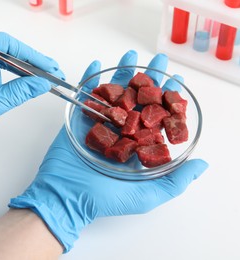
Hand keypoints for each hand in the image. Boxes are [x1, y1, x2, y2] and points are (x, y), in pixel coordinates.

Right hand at [9, 51, 207, 251]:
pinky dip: (90, 79)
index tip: (177, 83)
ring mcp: (99, 125)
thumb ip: (177, 181)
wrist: (66, 196)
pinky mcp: (79, 121)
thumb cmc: (105, 199)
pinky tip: (98, 64)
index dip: (168, 100)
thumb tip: (202, 164)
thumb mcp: (148, 195)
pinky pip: (85, 95)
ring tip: (131, 56)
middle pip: (137, 100)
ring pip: (113, 93)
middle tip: (158, 61)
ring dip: (121, 73)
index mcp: (138, 146)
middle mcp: (120, 133)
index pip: (157, 118)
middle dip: (148, 79)